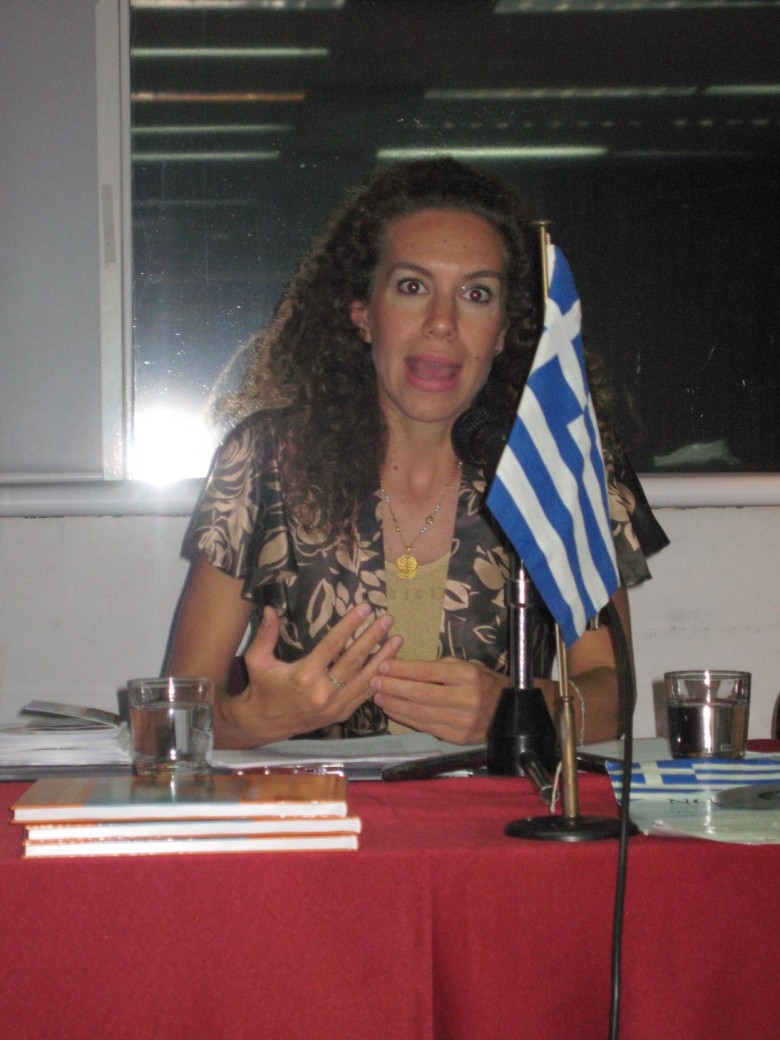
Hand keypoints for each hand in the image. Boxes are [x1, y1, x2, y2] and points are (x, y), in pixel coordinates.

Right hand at [219, 603, 402, 745]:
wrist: (265, 724)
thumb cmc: (262, 688)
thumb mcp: (257, 660)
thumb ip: (265, 634)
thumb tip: (271, 608)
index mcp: (304, 676)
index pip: (333, 644)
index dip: (351, 624)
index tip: (365, 608)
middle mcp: (323, 692)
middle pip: (355, 659)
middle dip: (373, 637)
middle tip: (387, 619)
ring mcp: (335, 705)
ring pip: (365, 678)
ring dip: (384, 658)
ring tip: (397, 639)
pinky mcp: (341, 714)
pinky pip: (364, 694)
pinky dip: (378, 679)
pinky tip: (390, 665)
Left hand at [369, 656, 504, 744]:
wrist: (509, 711)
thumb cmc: (483, 683)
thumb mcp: (466, 666)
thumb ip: (439, 667)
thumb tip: (405, 669)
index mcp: (467, 675)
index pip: (427, 672)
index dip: (403, 670)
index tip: (384, 666)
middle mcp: (465, 698)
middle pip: (420, 693)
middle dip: (393, 688)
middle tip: (374, 682)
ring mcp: (461, 721)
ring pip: (420, 713)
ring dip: (395, 705)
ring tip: (378, 697)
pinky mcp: (457, 737)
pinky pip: (425, 727)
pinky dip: (406, 719)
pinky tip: (393, 711)